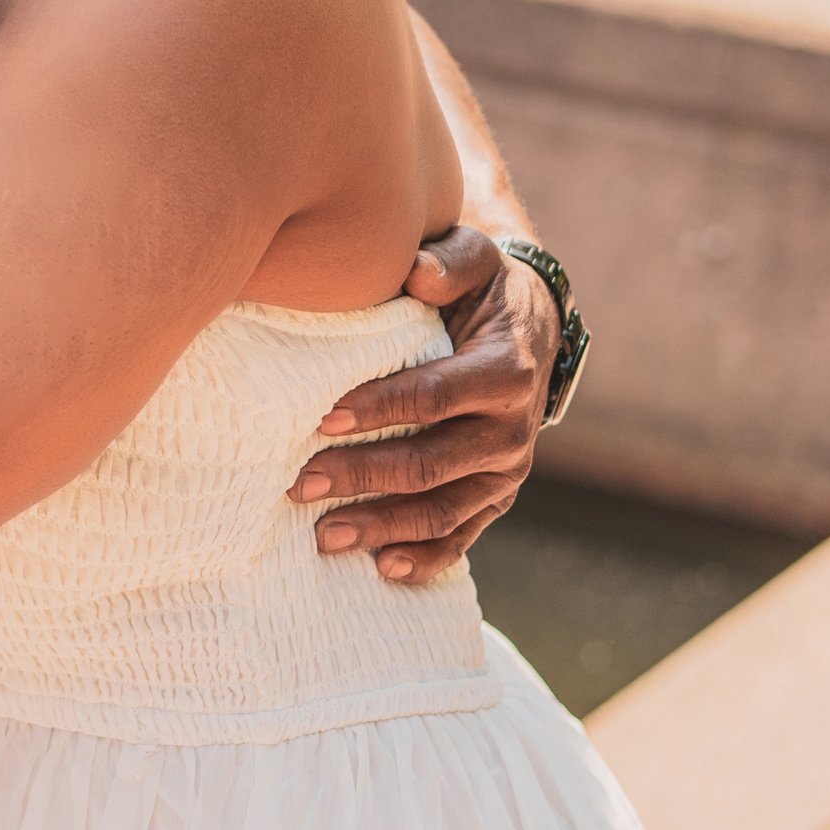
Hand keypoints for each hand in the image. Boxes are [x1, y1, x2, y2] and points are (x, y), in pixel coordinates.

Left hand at [290, 226, 559, 587]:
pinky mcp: (496, 497)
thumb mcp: (475, 260)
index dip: (379, 409)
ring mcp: (506, 472)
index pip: (434, 397)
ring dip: (382, 527)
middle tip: (301, 484)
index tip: (322, 419)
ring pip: (444, 511)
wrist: (528, 328)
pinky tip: (380, 569)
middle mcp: (513, 429)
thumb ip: (448, 261)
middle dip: (363, 477)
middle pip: (432, 464)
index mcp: (506, 371)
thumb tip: (416, 272)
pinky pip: (463, 537)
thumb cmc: (482, 290)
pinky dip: (425, 559)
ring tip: (322, 536)